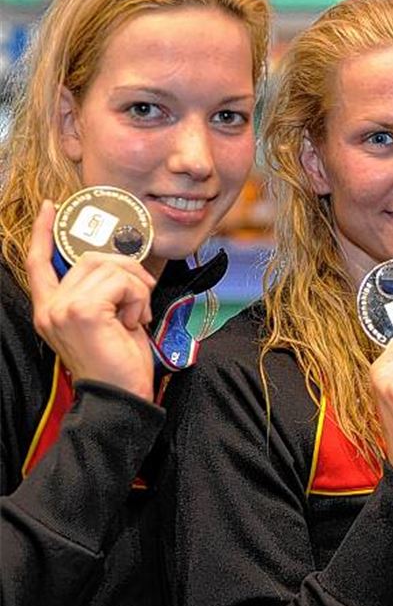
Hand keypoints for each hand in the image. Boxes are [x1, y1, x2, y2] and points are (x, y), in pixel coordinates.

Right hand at [26, 200, 156, 400]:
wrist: (121, 397)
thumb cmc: (120, 364)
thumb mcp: (108, 322)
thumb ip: (103, 293)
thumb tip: (121, 267)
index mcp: (51, 310)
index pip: (38, 262)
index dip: (43, 232)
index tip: (51, 208)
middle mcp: (51, 308)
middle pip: (90, 258)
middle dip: (127, 270)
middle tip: (141, 299)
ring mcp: (64, 308)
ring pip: (110, 266)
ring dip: (137, 287)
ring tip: (137, 317)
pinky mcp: (84, 310)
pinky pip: (123, 282)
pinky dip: (139, 298)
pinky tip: (135, 322)